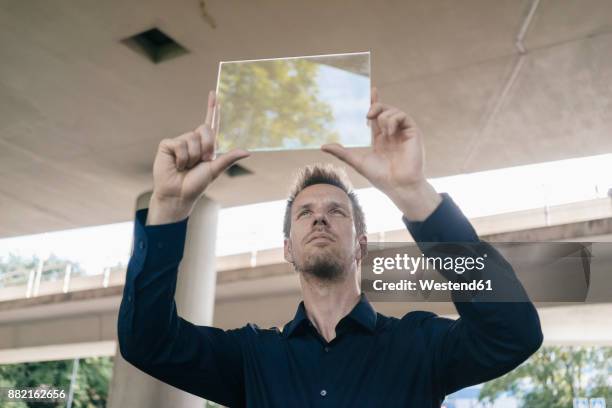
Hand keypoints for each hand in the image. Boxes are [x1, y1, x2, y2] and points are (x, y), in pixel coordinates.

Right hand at [147, 91, 249, 223]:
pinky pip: (180, 144)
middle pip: (205, 129)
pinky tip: (177, 165)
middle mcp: (193, 140)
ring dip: (193, 157)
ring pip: (192, 139)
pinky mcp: (167, 144)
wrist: (179, 194)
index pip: (211, 123)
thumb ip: (229, 158)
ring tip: (186, 167)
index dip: (212, 108)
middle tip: (201, 162)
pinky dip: (182, 158)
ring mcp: (180, 141)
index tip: (214, 93)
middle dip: (207, 147)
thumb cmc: (196, 184)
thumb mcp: (215, 170)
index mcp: (206, 145)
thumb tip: (248, 151)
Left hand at [321, 87, 439, 219]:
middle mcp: (393, 133)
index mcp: (381, 138)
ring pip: (393, 111)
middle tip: (367, 115)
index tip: (373, 90)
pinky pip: (403, 116)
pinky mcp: (413, 132)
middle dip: (375, 105)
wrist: (398, 185)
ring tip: (384, 133)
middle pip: (384, 109)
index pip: (378, 115)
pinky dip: (393, 121)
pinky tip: (390, 133)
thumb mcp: (357, 162)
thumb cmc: (380, 177)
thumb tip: (322, 146)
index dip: (375, 102)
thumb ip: (342, 152)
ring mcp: (403, 132)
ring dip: (384, 118)